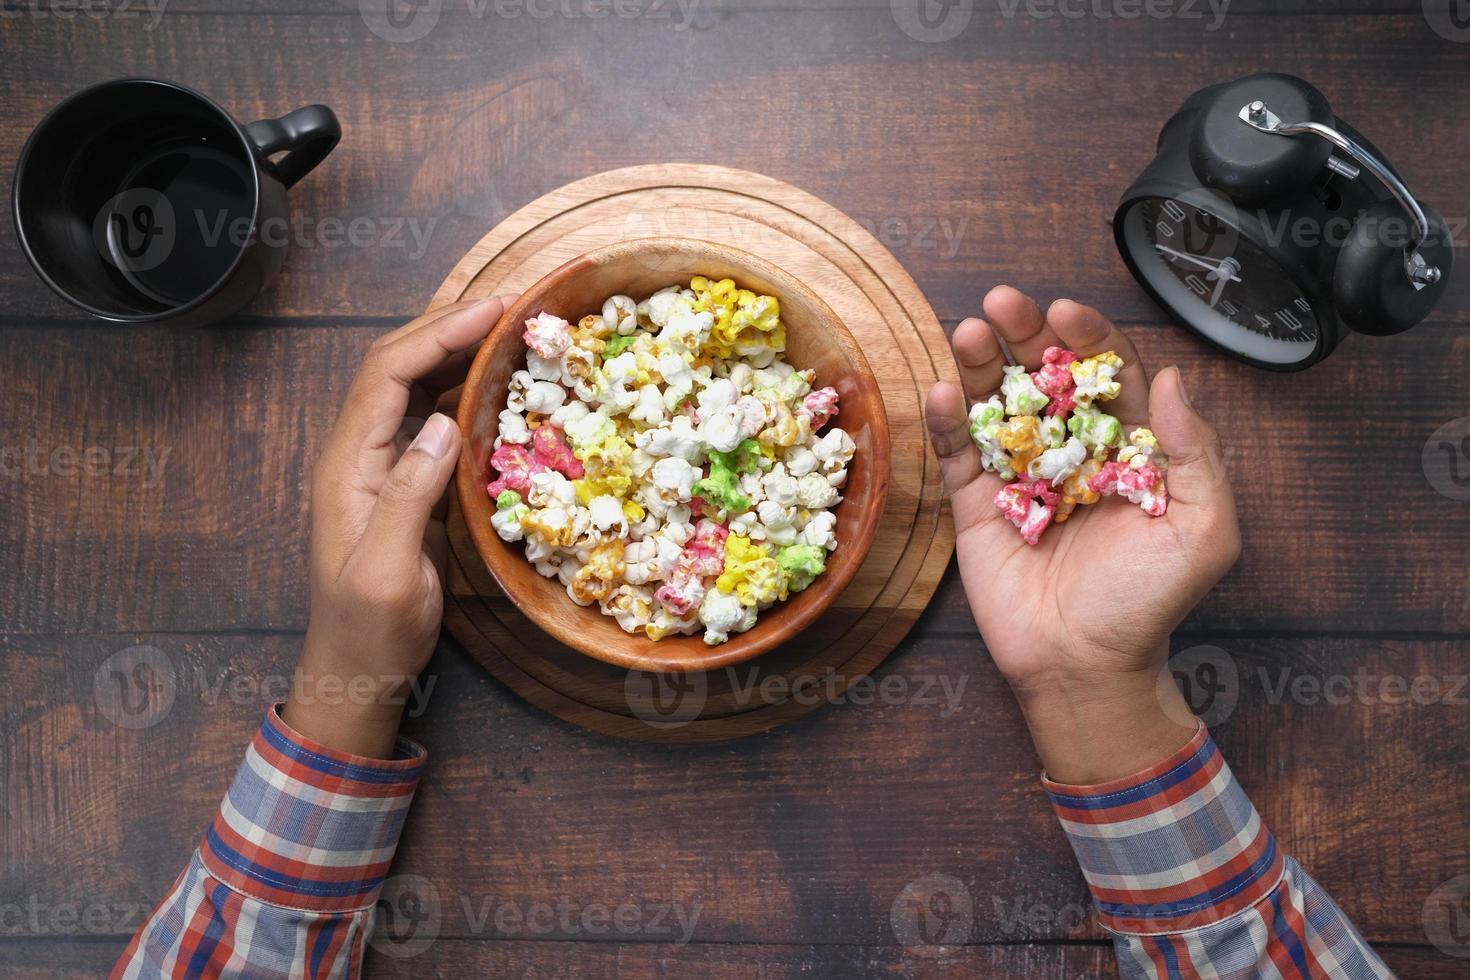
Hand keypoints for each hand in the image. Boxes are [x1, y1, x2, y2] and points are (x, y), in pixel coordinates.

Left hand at [282, 297, 511, 757]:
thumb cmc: (370, 629)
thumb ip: (408, 495)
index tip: (495, 311)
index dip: (439, 335)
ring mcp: (373, 466)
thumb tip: (446, 423)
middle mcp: (354, 454)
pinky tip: (488, 383)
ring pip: (407, 386)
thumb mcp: (387, 572)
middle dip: (447, 326)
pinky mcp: (395, 483)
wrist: (354, 670)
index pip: (388, 375)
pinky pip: (423, 417)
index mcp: (346, 466)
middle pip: (393, 366)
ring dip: (450, 349)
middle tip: (509, 305)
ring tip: (503, 328)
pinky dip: (455, 387)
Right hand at [924, 286, 1239, 781]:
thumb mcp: (1201, 529)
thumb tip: (1174, 378)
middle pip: (1043, 376)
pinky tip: (943, 390)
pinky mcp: (976, 506)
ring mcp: (1019, 476)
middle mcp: (1070, 453)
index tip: (1066, 312)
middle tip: (1003, 302)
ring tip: (969, 331)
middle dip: (1024, 334)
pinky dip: (947, 421)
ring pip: (996, 405)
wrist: (1084, 665)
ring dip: (980, 364)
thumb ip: (1195, 453)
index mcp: (1127, 449)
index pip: (1107, 374)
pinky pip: (957, 455)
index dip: (1087, 338)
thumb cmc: (1148, 602)